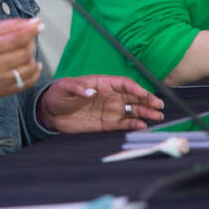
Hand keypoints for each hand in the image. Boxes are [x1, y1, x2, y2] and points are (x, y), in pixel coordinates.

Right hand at [0, 18, 42, 96]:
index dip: (31, 30)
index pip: (16, 39)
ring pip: (28, 68)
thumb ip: (9, 25)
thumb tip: (33, 23)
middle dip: (31, 42)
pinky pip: (26, 83)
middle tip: (29, 37)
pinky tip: (33, 64)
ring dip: (33, 56)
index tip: (39, 25)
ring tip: (27, 50)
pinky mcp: (1, 92)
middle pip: (24, 53)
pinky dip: (35, 73)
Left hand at [38, 76, 163, 132]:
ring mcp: (110, 109)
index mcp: (103, 82)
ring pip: (132, 110)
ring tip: (157, 116)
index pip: (123, 83)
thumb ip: (78, 88)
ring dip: (145, 112)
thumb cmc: (58, 94)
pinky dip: (133, 125)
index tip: (142, 93)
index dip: (134, 87)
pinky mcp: (107, 123)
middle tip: (158, 105)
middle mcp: (110, 96)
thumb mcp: (65, 87)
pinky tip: (142, 126)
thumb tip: (91, 91)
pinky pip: (124, 123)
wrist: (50, 112)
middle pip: (133, 96)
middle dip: (147, 100)